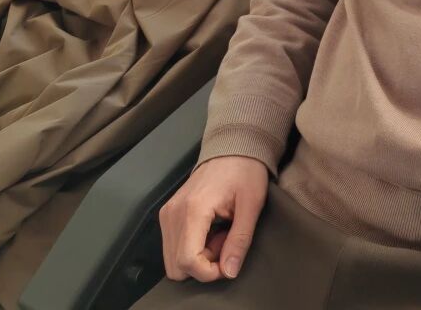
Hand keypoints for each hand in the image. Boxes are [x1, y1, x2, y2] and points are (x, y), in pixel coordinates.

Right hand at [159, 155, 268, 282]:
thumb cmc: (245, 171)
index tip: (228, 262)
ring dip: (198, 256)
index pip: (187, 261)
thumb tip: (229, 271)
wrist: (233, 148)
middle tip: (225, 243)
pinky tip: (211, 231)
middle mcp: (173, 213)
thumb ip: (240, 240)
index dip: (209, 272)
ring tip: (220, 234)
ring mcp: (168, 213)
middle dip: (203, 265)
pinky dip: (192, 247)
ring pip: (173, 259)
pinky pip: (174, 246)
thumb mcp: (252, 205)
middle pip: (176, 266)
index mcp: (193, 209)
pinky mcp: (168, 214)